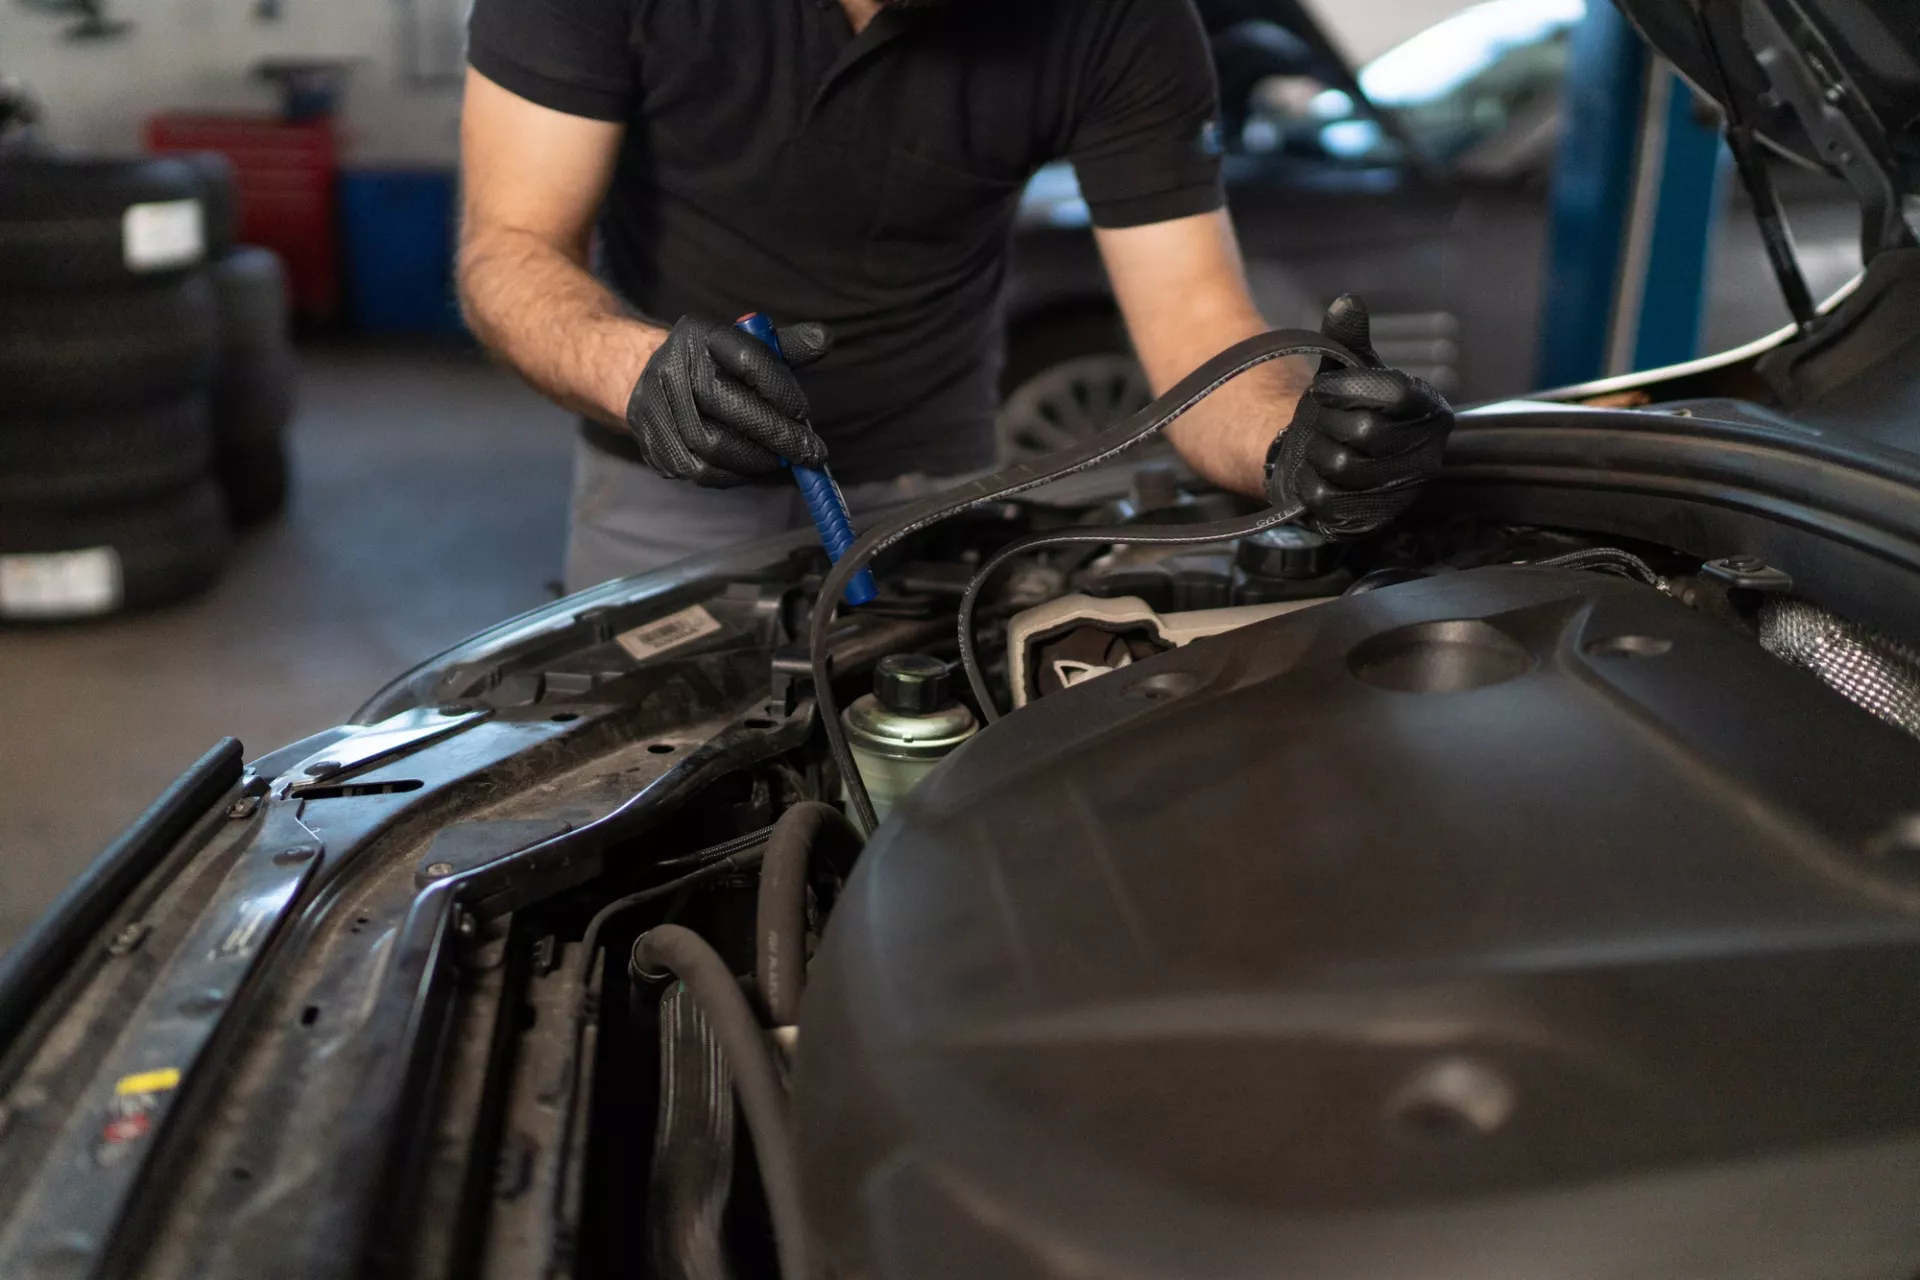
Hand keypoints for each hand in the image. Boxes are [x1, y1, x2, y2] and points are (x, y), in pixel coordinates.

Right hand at [626, 316, 833, 487]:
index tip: (806, 415)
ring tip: (780, 460)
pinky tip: (749, 467)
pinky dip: (731, 475)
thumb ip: (787, 347)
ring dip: (755, 460)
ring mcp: (654, 405)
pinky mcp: (649, 441)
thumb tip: (824, 338)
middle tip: (810, 454)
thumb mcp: (749, 345)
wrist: (651, 378)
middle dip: (777, 435)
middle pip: (727, 407)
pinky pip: (697, 471)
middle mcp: (672, 366)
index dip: (781, 390)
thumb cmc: (716, 364)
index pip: (749, 359)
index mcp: (702, 333)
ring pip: (711, 447)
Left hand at [1265, 295, 1452, 537]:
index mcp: (1430, 411)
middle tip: (1322, 421)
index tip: (1323, 387)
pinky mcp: (1370, 522)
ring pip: (1342, 465)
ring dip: (1315, 450)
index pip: (1393, 393)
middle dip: (1328, 421)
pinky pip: (1325, 499)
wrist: (1329, 456)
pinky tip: (1314, 472)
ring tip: (1321, 446)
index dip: (1347, 387)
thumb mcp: (1349, 368)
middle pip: (1364, 431)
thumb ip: (1349, 336)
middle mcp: (1427, 455)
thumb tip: (1346, 303)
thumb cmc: (1346, 409)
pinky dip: (1307, 481)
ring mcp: (1400, 492)